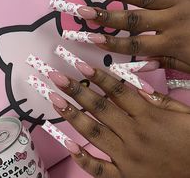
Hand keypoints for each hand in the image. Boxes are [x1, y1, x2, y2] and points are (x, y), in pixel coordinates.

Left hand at [49, 66, 189, 177]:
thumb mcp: (182, 114)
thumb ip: (159, 99)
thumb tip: (135, 86)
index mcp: (148, 116)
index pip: (117, 92)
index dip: (97, 77)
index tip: (80, 65)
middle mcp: (134, 135)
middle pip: (100, 108)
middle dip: (76, 90)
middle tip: (57, 77)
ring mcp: (126, 158)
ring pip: (94, 133)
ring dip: (72, 115)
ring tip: (54, 99)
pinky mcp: (124, 177)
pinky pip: (99, 170)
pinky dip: (82, 158)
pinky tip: (67, 144)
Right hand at [66, 0, 189, 72]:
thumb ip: (167, 64)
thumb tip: (140, 66)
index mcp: (174, 43)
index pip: (135, 45)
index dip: (111, 42)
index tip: (89, 37)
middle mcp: (173, 20)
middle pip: (133, 20)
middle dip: (106, 16)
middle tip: (83, 11)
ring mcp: (182, 0)